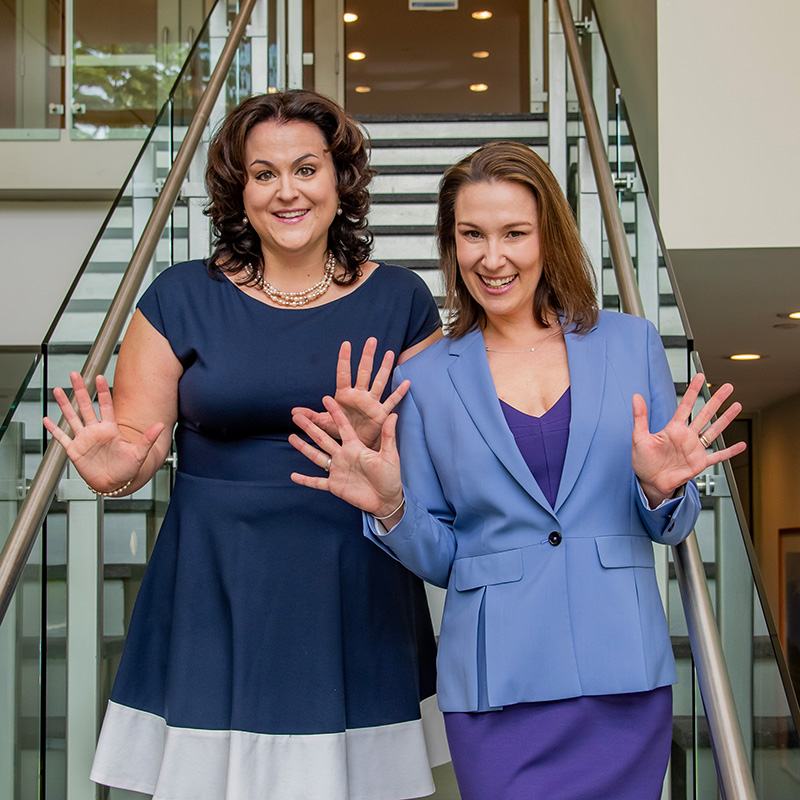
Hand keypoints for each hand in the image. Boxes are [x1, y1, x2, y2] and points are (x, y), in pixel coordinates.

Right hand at [43, 372, 163, 493]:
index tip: (100, 377)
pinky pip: (62, 438)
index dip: (102, 391)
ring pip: (72, 418)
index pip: (106, 405)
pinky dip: (54, 430)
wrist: (116, 484)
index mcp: (110, 429)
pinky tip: (46, 420)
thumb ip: (149, 439)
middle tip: (75, 374)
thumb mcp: (140, 454)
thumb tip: (161, 425)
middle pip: (86, 406)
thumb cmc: (128, 469)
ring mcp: (84, 440)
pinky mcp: (75, 451)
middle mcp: (96, 431)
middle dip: (80, 390)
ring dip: (64, 405)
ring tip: (57, 390)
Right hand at [289, 395, 404, 519]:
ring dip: (304, 448)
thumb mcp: (389, 455)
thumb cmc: (390, 476)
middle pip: (323, 438)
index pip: (342, 426)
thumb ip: (388, 436)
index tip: (326, 399)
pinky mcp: (335, 486)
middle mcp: (343, 456)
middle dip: (310, 427)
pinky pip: (317, 482)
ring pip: (317, 457)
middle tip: (297, 416)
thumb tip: (393, 415)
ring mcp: (337, 471)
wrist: (386, 499)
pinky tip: (293, 476)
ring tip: (291, 437)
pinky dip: (305, 480)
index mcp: (355, 446)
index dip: (335, 413)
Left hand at [292, 338, 409, 450]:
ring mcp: (371, 402)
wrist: (355, 444)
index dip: (344, 359)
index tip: (346, 344)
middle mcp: (359, 395)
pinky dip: (399, 393)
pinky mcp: (381, 414)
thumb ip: (311, 417)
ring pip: (379, 382)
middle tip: (372, 340)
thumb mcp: (325, 423)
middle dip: (367, 357)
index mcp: (344, 395)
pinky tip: (407, 382)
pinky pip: (391, 402)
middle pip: (364, 372)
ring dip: (384, 368)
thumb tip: (293, 413)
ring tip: (389, 353)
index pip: (344, 373)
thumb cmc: (340, 431)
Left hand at [631, 373, 745, 507]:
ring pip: (714, 430)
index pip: (685, 406)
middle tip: (727, 387)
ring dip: (725, 419)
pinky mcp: (699, 463)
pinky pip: (718, 456)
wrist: (650, 482)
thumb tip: (636, 397)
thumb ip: (640, 417)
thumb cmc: (643, 461)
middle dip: (716, 400)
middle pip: (705, 414)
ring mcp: (695, 449)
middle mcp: (686, 437)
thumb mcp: (639, 437)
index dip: (693, 391)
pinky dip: (730, 451)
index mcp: (673, 429)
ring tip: (737, 406)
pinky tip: (741, 445)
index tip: (700, 377)